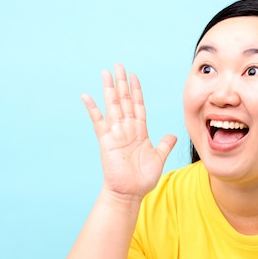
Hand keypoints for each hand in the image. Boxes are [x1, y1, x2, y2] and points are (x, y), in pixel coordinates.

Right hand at [81, 63, 176, 199]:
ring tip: (105, 73)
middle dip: (122, 83)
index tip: (134, 76)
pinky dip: (92, 108)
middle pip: (124, 101)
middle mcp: (127, 129)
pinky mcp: (106, 140)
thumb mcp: (158, 158)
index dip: (136, 91)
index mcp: (140, 131)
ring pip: (113, 106)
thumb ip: (164, 145)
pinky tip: (86, 95)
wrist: (129, 193)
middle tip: (119, 65)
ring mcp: (116, 133)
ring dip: (109, 89)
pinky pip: (98, 121)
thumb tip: (172, 135)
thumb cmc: (142, 179)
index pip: (138, 106)